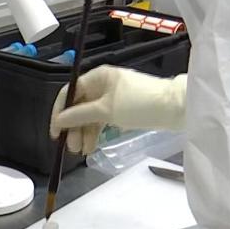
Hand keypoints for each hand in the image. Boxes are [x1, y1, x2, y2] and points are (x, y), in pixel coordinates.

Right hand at [50, 66, 186, 153]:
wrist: (174, 107)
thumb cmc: (139, 103)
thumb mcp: (106, 110)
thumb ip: (80, 115)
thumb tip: (59, 120)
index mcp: (97, 76)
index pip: (69, 92)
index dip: (59, 112)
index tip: (55, 132)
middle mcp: (102, 85)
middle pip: (79, 106)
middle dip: (73, 127)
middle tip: (71, 147)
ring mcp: (112, 97)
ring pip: (90, 115)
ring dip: (84, 133)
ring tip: (82, 152)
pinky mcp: (122, 109)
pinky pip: (102, 120)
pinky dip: (96, 132)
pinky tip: (92, 146)